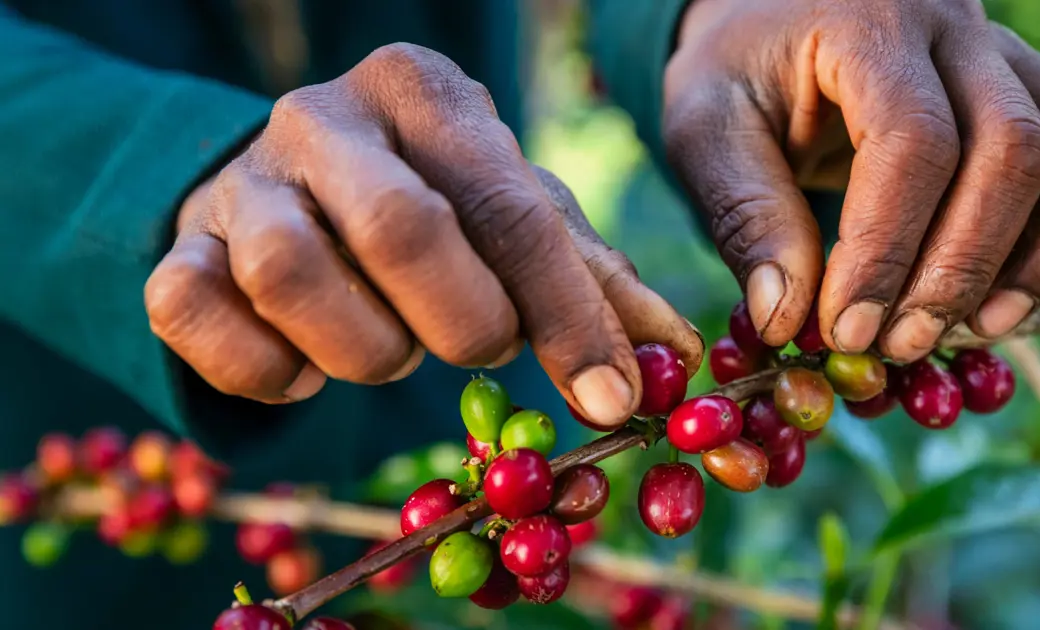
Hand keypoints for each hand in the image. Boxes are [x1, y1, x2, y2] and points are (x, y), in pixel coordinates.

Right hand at [145, 44, 702, 427]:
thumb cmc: (432, 208)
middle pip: (402, 230)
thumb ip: (591, 280)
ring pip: (296, 279)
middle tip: (479, 347)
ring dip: (365, 349)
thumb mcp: (515, 221)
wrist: (290, 193)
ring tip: (392, 346)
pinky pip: (196, 320)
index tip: (611, 398)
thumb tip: (677, 355)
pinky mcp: (175, 250)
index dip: (567, 313)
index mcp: (427, 95)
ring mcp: (240, 182)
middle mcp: (324, 117)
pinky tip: (306, 366)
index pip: (510, 207)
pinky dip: (266, 371)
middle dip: (461, 322)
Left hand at [666, 0, 1039, 361]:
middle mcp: (959, 28)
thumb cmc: (741, 78)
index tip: (847, 330)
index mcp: (867, 24)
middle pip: (1014, 147)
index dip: (887, 251)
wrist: (783, 20)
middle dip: (961, 267)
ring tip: (973, 328)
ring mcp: (1013, 55)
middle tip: (901, 344)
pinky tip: (1019, 284)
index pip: (912, 141)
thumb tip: (787, 320)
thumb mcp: (706, 131)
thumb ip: (744, 215)